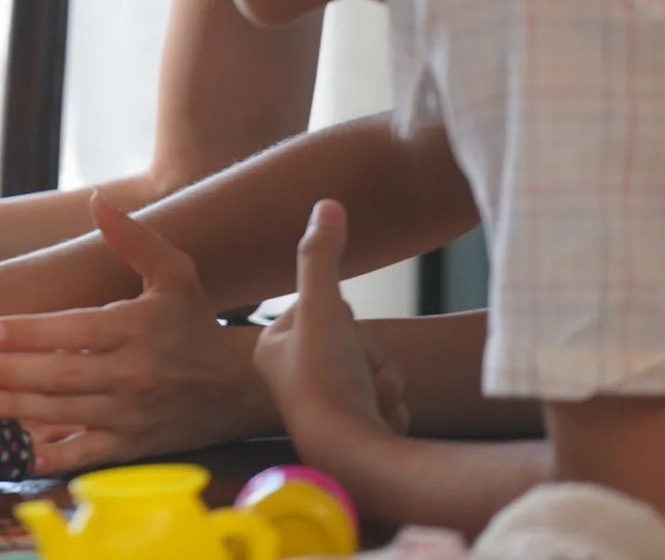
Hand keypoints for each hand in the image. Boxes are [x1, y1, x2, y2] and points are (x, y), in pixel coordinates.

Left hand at [0, 192, 268, 473]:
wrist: (237, 385)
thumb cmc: (194, 321)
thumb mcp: (174, 272)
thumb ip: (132, 237)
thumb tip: (96, 199)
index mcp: (137, 328)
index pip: (73, 331)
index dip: (27, 332)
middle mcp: (132, 374)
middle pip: (59, 376)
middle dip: (6, 373)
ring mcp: (131, 415)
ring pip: (62, 415)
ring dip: (12, 409)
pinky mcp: (132, 447)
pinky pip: (84, 454)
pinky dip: (49, 456)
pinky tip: (11, 450)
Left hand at [253, 200, 408, 460]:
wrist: (354, 460)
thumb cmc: (327, 384)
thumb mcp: (323, 309)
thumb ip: (322, 257)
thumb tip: (327, 204)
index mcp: (274, 348)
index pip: (326, 307)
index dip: (344, 318)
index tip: (331, 344)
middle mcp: (294, 378)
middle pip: (357, 338)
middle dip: (371, 354)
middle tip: (353, 375)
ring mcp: (325, 407)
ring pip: (377, 368)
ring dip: (384, 381)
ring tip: (365, 401)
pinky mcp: (354, 432)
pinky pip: (389, 401)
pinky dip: (390, 409)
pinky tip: (376, 423)